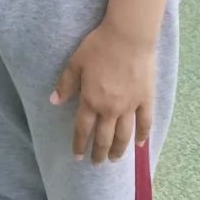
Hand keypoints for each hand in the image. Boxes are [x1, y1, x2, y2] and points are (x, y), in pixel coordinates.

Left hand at [50, 22, 154, 163]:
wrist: (128, 37)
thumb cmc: (99, 46)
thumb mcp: (75, 62)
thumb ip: (65, 84)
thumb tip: (54, 102)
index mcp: (91, 100)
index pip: (83, 129)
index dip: (79, 144)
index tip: (77, 156)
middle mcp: (110, 109)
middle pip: (104, 138)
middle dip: (99, 153)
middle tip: (96, 163)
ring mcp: (130, 106)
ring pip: (124, 136)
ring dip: (118, 150)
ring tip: (114, 159)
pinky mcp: (146, 99)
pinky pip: (145, 123)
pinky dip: (142, 136)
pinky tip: (139, 145)